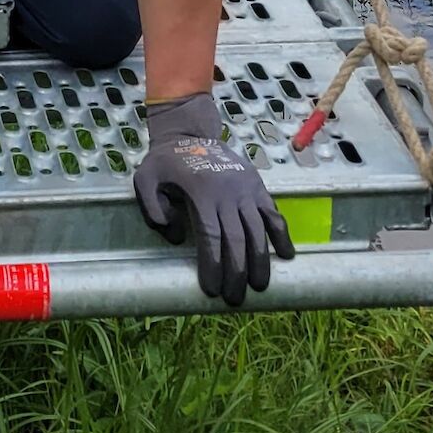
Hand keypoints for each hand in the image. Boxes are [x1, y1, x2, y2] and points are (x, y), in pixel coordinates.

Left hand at [133, 92, 293, 305]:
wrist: (189, 132)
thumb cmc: (166, 163)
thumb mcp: (145, 179)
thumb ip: (152, 208)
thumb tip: (177, 236)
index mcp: (201, 193)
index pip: (211, 237)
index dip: (213, 265)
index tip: (212, 290)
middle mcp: (228, 193)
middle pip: (237, 239)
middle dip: (237, 273)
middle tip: (235, 300)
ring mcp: (245, 189)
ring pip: (258, 230)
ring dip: (260, 261)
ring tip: (259, 287)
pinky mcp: (257, 186)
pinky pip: (273, 213)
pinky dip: (281, 234)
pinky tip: (286, 256)